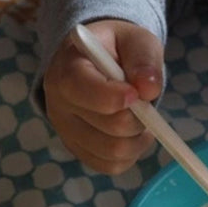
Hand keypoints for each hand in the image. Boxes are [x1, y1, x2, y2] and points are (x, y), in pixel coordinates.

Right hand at [43, 19, 163, 173]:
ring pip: (114, 153)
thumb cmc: (115, 51)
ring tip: (140, 119)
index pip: (85, 90)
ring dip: (138, 140)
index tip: (137, 93)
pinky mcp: (79, 152)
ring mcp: (66, 133)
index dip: (118, 97)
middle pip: (112, 127)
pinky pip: (111, 166)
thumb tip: (148, 89)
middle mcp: (58, 105)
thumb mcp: (134, 40)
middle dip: (140, 118)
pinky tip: (131, 135)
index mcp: (66, 70)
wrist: (95, 66)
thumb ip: (143, 58)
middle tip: (144, 104)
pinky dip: (130, 155)